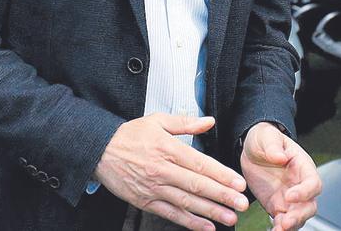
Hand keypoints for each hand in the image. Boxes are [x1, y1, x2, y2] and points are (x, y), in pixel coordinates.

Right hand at [94, 114, 248, 230]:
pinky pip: (171, 213)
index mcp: (168, 148)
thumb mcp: (157, 121)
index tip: (239, 184)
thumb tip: (209, 121)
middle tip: (241, 205)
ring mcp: (154, 187)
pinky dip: (189, 222)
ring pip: (187, 202)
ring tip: (229, 219)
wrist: (99, 150)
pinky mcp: (145, 201)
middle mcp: (162, 169)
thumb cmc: (130, 135)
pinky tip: (206, 227)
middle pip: (197, 185)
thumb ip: (185, 123)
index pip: (200, 164)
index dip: (222, 175)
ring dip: (210, 212)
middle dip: (222, 196)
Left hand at [240, 123, 320, 230]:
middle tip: (285, 222)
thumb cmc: (265, 139)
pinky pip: (283, 221)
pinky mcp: (278, 206)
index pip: (312, 182)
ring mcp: (290, 198)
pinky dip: (279, 228)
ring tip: (278, 230)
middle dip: (299, 215)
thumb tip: (280, 156)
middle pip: (310, 205)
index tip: (290, 196)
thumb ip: (273, 146)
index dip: (305, 192)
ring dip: (291, 225)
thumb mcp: (266, 136)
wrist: (252, 150)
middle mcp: (300, 185)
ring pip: (299, 217)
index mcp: (303, 166)